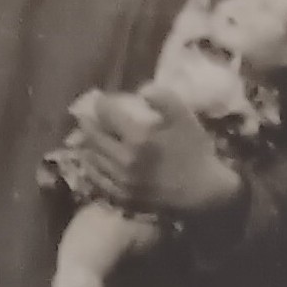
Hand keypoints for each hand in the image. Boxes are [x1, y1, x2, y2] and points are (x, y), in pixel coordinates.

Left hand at [69, 88, 239, 215]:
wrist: (201, 193)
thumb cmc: (195, 152)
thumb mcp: (185, 119)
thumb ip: (164, 99)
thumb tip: (142, 89)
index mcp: (138, 138)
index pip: (109, 116)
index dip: (102, 105)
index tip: (99, 100)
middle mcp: (123, 160)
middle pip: (95, 138)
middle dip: (89, 124)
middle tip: (85, 117)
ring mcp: (120, 181)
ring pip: (93, 159)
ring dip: (87, 145)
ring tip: (85, 136)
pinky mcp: (121, 197)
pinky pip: (98, 180)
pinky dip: (91, 168)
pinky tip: (90, 162)